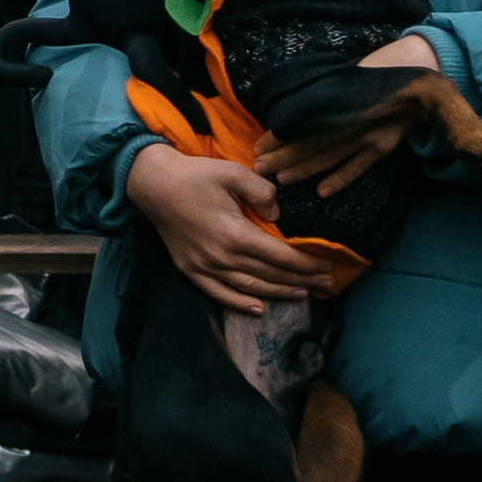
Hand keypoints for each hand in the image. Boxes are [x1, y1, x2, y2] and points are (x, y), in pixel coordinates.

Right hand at [125, 142, 329, 315]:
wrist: (153, 184)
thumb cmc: (196, 176)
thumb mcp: (234, 173)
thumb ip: (264, 193)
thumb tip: (278, 216)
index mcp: (236, 235)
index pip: (281, 257)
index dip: (306, 264)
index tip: (327, 266)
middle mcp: (222, 257)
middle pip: (270, 275)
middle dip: (302, 281)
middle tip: (327, 285)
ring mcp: (204, 267)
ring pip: (250, 288)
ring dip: (279, 293)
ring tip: (304, 294)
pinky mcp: (191, 270)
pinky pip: (219, 294)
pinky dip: (240, 304)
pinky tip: (259, 308)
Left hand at [256, 34, 440, 199]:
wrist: (411, 84)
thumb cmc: (368, 81)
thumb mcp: (340, 82)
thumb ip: (316, 96)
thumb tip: (283, 110)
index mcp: (334, 101)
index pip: (300, 122)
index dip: (278, 137)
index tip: (258, 147)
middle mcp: (348, 119)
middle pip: (310, 141)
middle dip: (283, 156)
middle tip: (260, 167)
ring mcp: (366, 135)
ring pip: (330, 155)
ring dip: (305, 169)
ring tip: (282, 179)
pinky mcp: (382, 147)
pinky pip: (358, 166)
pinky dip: (340, 178)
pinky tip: (322, 191)